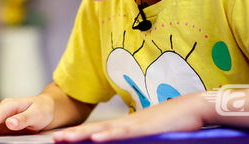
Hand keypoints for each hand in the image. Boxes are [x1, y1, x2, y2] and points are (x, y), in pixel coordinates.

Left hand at [52, 93, 207, 141]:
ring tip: (63, 139)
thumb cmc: (177, 123)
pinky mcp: (144, 128)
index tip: (64, 139)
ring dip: (81, 135)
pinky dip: (107, 136)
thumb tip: (130, 142)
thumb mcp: (153, 134)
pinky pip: (122, 133)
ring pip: (102, 131)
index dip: (81, 135)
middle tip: (54, 138)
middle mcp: (126, 123)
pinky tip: (94, 139)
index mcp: (127, 126)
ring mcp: (134, 125)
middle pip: (95, 130)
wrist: (194, 107)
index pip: (99, 131)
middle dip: (74, 134)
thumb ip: (140, 138)